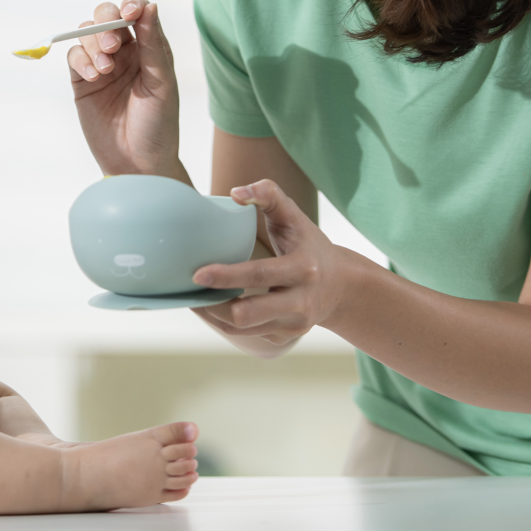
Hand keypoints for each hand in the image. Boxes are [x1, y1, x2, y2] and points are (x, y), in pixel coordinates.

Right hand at [65, 0, 187, 181]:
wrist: (137, 163)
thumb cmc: (158, 125)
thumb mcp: (162, 84)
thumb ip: (153, 45)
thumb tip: (150, 6)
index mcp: (149, 48)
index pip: (137, 13)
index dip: (131, 6)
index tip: (129, 12)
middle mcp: (124, 52)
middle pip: (106, 16)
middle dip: (106, 22)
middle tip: (113, 45)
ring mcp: (101, 65)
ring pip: (87, 34)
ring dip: (94, 44)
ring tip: (104, 70)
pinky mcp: (82, 81)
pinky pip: (74, 57)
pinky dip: (81, 60)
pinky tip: (94, 77)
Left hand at [191, 179, 353, 345]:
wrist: (342, 287)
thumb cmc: (309, 245)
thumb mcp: (295, 217)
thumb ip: (269, 195)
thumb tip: (236, 193)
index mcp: (302, 269)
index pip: (259, 275)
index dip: (227, 276)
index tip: (197, 274)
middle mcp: (300, 302)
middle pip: (246, 314)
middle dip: (212, 305)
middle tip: (189, 288)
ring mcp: (292, 325)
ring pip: (240, 329)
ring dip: (211, 314)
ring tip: (193, 296)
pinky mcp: (283, 337)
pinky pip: (243, 335)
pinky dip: (221, 322)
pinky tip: (210, 305)